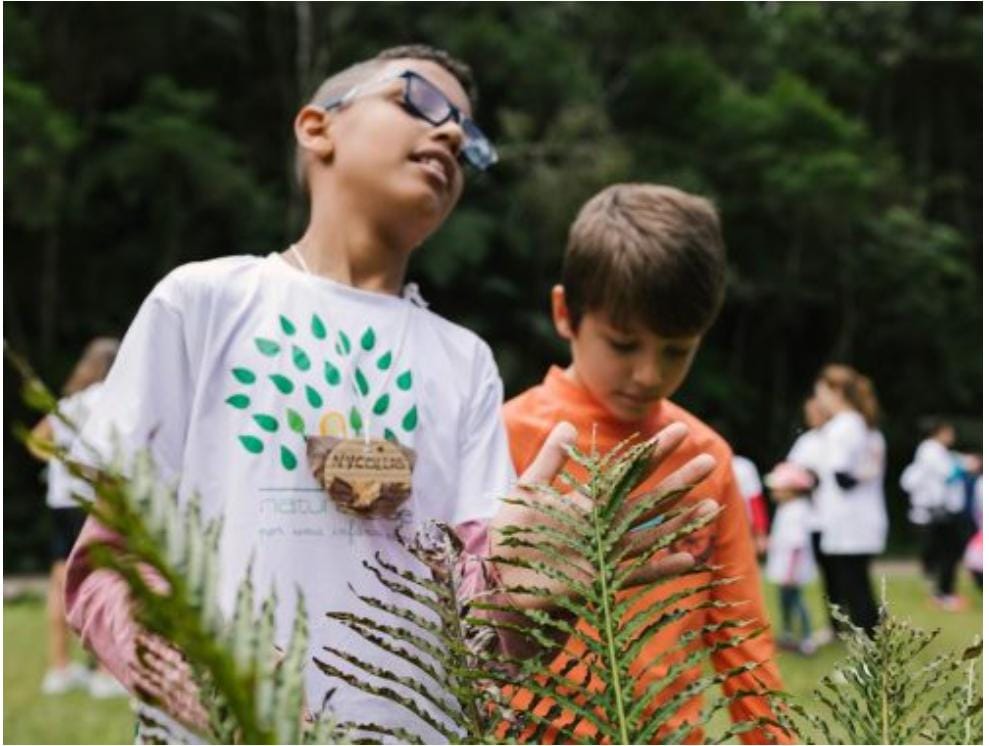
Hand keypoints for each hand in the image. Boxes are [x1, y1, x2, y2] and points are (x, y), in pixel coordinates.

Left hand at [490, 421, 717, 609]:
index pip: (629, 471)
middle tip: (710, 460)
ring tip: (712, 506)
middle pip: (649, 500)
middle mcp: (605, 524)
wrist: (500, 576)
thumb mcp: (528, 491)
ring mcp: (607, 552)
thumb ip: (549, 461)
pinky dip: (660, 568)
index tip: (679, 429)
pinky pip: (637, 574)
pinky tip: (688, 560)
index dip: (654, 452)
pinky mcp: (601, 580)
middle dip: (679, 482)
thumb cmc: (513, 533)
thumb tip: (567, 425)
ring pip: (652, 534)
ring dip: (681, 522)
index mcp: (590, 499)